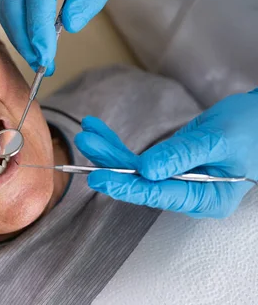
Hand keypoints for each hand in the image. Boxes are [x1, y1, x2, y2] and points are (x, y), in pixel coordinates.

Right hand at [0, 0, 125, 74]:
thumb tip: (70, 26)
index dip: (39, 25)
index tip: (46, 54)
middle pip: (13, 2)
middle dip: (25, 38)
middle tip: (41, 64)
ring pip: (6, 8)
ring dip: (20, 38)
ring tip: (39, 60)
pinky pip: (8, 7)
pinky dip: (18, 29)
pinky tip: (32, 44)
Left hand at [74, 90, 257, 217]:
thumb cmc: (252, 129)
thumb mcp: (218, 140)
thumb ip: (182, 156)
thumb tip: (145, 170)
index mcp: (207, 199)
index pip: (159, 196)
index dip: (127, 187)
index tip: (99, 179)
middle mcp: (187, 193)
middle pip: (141, 182)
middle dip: (111, 163)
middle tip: (86, 144)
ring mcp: (175, 178)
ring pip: (134, 168)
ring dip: (109, 151)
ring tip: (87, 133)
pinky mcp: (168, 163)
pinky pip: (138, 157)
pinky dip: (118, 144)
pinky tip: (97, 130)